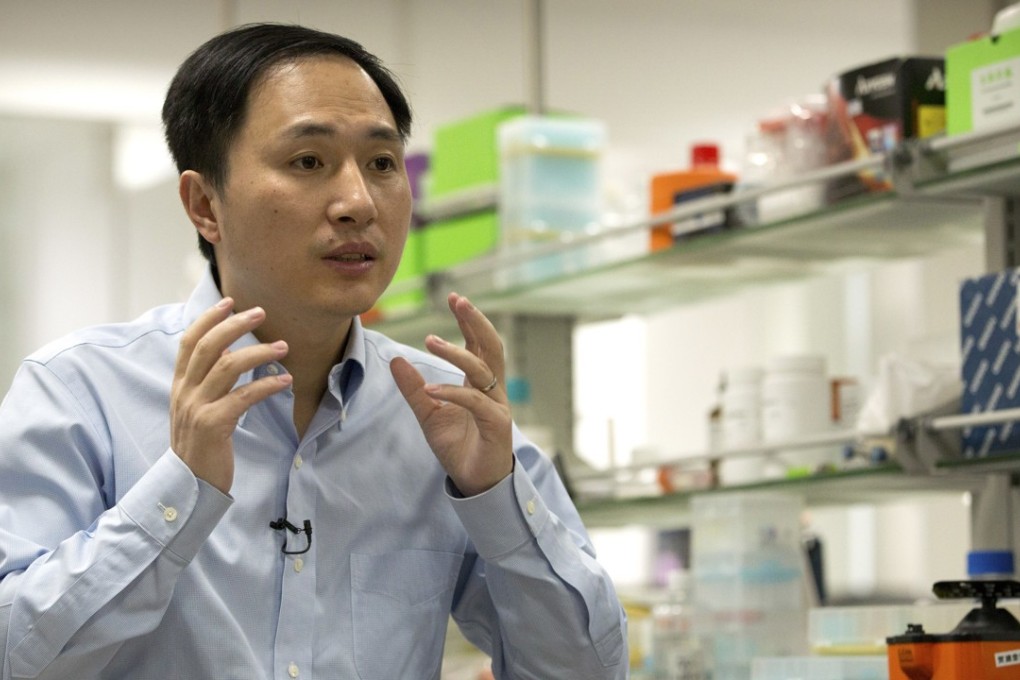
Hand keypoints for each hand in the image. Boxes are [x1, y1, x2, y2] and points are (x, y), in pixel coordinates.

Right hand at [170, 298, 291, 492]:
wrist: (190, 484)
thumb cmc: (200, 444)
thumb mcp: (196, 407)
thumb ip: (207, 379)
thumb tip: (227, 349)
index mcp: (179, 385)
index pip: (189, 342)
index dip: (208, 319)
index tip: (230, 302)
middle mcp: (185, 392)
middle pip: (208, 346)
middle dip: (235, 325)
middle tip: (260, 313)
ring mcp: (197, 408)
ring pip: (227, 366)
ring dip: (259, 352)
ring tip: (283, 347)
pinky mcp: (214, 425)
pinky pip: (243, 396)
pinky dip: (266, 385)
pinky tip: (285, 381)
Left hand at [390, 293, 512, 496]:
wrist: (475, 481)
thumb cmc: (458, 446)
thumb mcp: (429, 413)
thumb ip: (414, 388)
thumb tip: (395, 360)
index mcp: (480, 383)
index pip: (479, 343)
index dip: (469, 320)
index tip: (454, 298)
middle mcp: (493, 389)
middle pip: (490, 346)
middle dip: (476, 321)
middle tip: (458, 300)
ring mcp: (497, 406)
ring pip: (482, 370)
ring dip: (457, 353)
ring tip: (430, 340)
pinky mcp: (497, 425)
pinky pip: (475, 402)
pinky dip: (452, 392)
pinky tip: (431, 388)